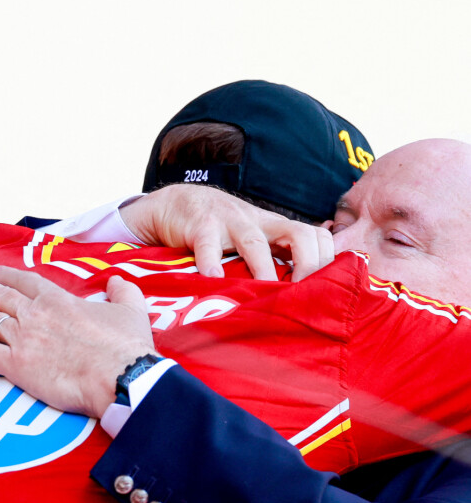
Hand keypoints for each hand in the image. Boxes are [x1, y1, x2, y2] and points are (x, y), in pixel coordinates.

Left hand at [0, 267, 154, 417]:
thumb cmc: (125, 345)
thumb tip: (116, 282)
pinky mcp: (16, 366)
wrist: (119, 376)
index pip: (25, 281)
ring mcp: (22, 339)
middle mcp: (34, 314)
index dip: (7, 275)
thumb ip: (122, 290)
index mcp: (58, 299)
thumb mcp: (130, 308)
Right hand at [120, 184, 332, 281]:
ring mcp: (230, 222)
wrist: (176, 204)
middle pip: (299, 233)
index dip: (327, 260)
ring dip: (264, 270)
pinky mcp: (201, 227)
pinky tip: (213, 281)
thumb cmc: (219, 231)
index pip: (317, 236)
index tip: (326, 291)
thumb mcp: (252, 239)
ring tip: (266, 295)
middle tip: (303, 298)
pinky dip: (211, 265)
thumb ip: (272, 259)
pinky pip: (208, 247)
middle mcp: (259, 223)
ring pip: (255, 242)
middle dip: (309, 264)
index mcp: (275, 229)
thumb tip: (298, 295)